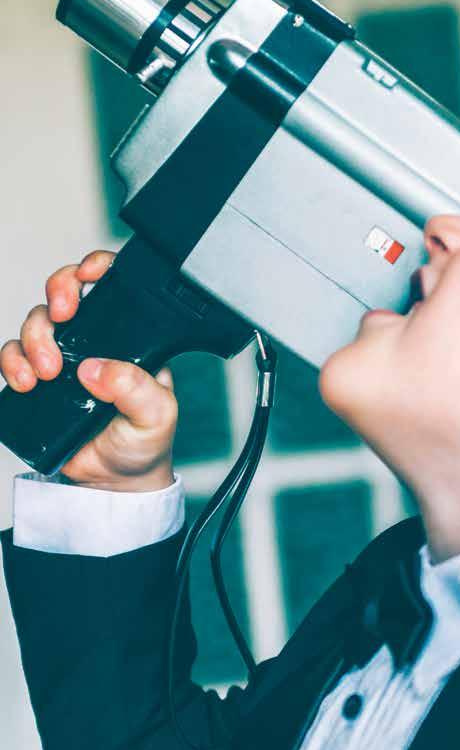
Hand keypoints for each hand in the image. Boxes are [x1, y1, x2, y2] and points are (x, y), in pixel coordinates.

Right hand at [0, 250, 177, 491]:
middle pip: (67, 293)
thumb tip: (99, 369)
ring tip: (47, 372)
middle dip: (58, 292)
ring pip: (37, 323)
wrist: (115, 481)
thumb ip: (136, 388)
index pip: (115, 287)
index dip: (97, 268)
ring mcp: (66, 358)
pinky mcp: (39, 380)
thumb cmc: (145, 441)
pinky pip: (13, 356)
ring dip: (34, 338)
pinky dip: (12, 363)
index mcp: (132, 338)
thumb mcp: (157, 415)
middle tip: (62, 314)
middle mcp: (97, 340)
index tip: (88, 273)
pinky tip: (25, 382)